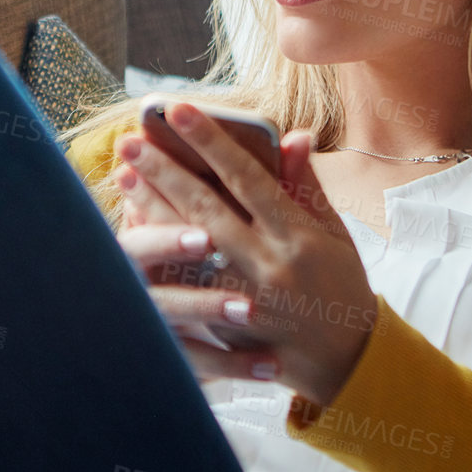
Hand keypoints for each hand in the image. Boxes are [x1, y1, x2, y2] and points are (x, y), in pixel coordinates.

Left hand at [113, 104, 376, 406]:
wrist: (349, 362)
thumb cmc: (340, 286)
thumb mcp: (334, 233)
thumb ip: (306, 184)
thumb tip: (294, 133)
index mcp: (297, 235)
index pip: (246, 177)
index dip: (210, 141)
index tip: (178, 109)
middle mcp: (268, 264)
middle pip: (206, 208)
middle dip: (164, 171)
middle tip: (130, 140)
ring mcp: (243, 298)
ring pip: (186, 247)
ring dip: (151, 208)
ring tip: (122, 175)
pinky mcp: (226, 327)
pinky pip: (183, 285)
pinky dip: (156, 255)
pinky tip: (131, 229)